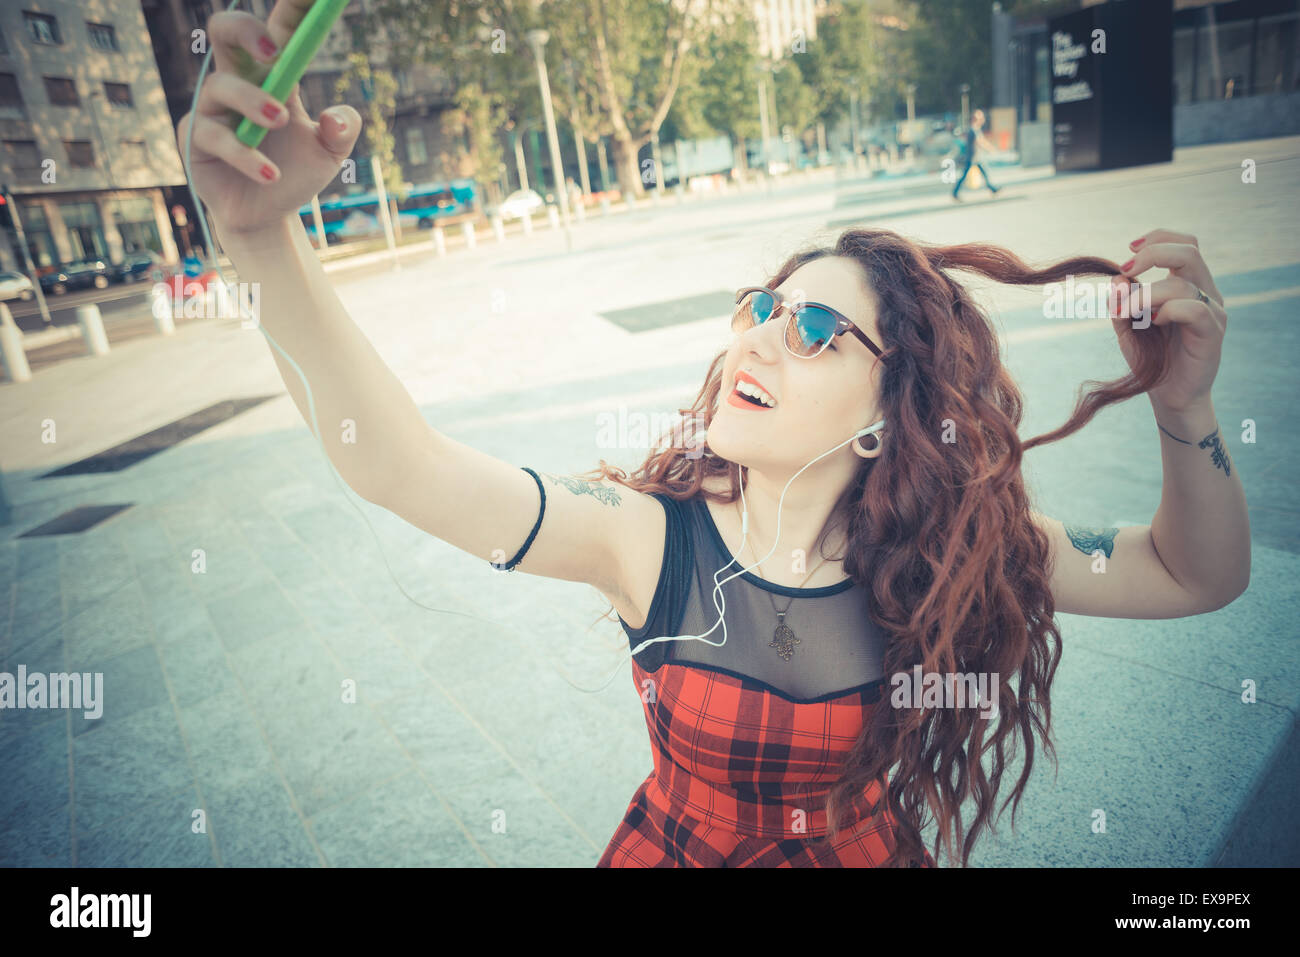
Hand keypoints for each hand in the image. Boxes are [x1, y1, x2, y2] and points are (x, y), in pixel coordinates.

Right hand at [175, 1, 361, 239]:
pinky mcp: (194, 138)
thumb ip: (342, 131)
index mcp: (272, 75)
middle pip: (225, 30)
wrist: (267, 215)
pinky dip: (247, 155)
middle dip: (246, 30)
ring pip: (222, 86)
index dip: (294, 6)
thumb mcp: (330, 154)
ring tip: (280, 122)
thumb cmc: (295, 173)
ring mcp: (212, 108)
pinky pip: (215, 137)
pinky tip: (271, 173)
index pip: (281, 30)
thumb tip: (337, 117)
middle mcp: (238, 81)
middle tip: (274, 52)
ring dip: (253, 101)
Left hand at [1109, 228, 1226, 413]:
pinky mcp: (1213, 332)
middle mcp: (1205, 292)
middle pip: (1190, 252)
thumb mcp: (1127, 326)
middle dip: (1153, 254)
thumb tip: (1117, 278)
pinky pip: (1194, 309)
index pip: (1185, 244)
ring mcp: (1212, 311)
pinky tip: (1153, 323)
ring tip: (1127, 313)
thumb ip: (1122, 302)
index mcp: (1188, 284)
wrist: (1170, 395)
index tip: (1129, 247)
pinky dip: (1168, 311)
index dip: (1159, 238)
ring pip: (1183, 283)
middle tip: (1126, 269)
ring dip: (1146, 294)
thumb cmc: (1151, 358)